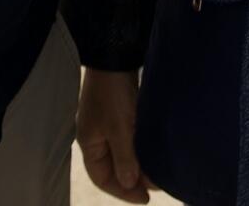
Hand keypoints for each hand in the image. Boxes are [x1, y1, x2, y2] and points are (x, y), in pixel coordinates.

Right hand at [76, 67, 151, 202]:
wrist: (116, 57)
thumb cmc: (113, 94)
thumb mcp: (119, 129)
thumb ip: (125, 158)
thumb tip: (130, 184)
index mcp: (89, 143)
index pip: (102, 178)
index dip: (122, 191)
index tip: (145, 198)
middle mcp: (96, 137)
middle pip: (113, 168)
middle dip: (133, 179)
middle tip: (156, 186)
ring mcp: (108, 125)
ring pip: (123, 154)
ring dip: (139, 164)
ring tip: (158, 172)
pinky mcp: (120, 114)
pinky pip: (129, 140)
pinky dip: (141, 149)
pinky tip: (154, 152)